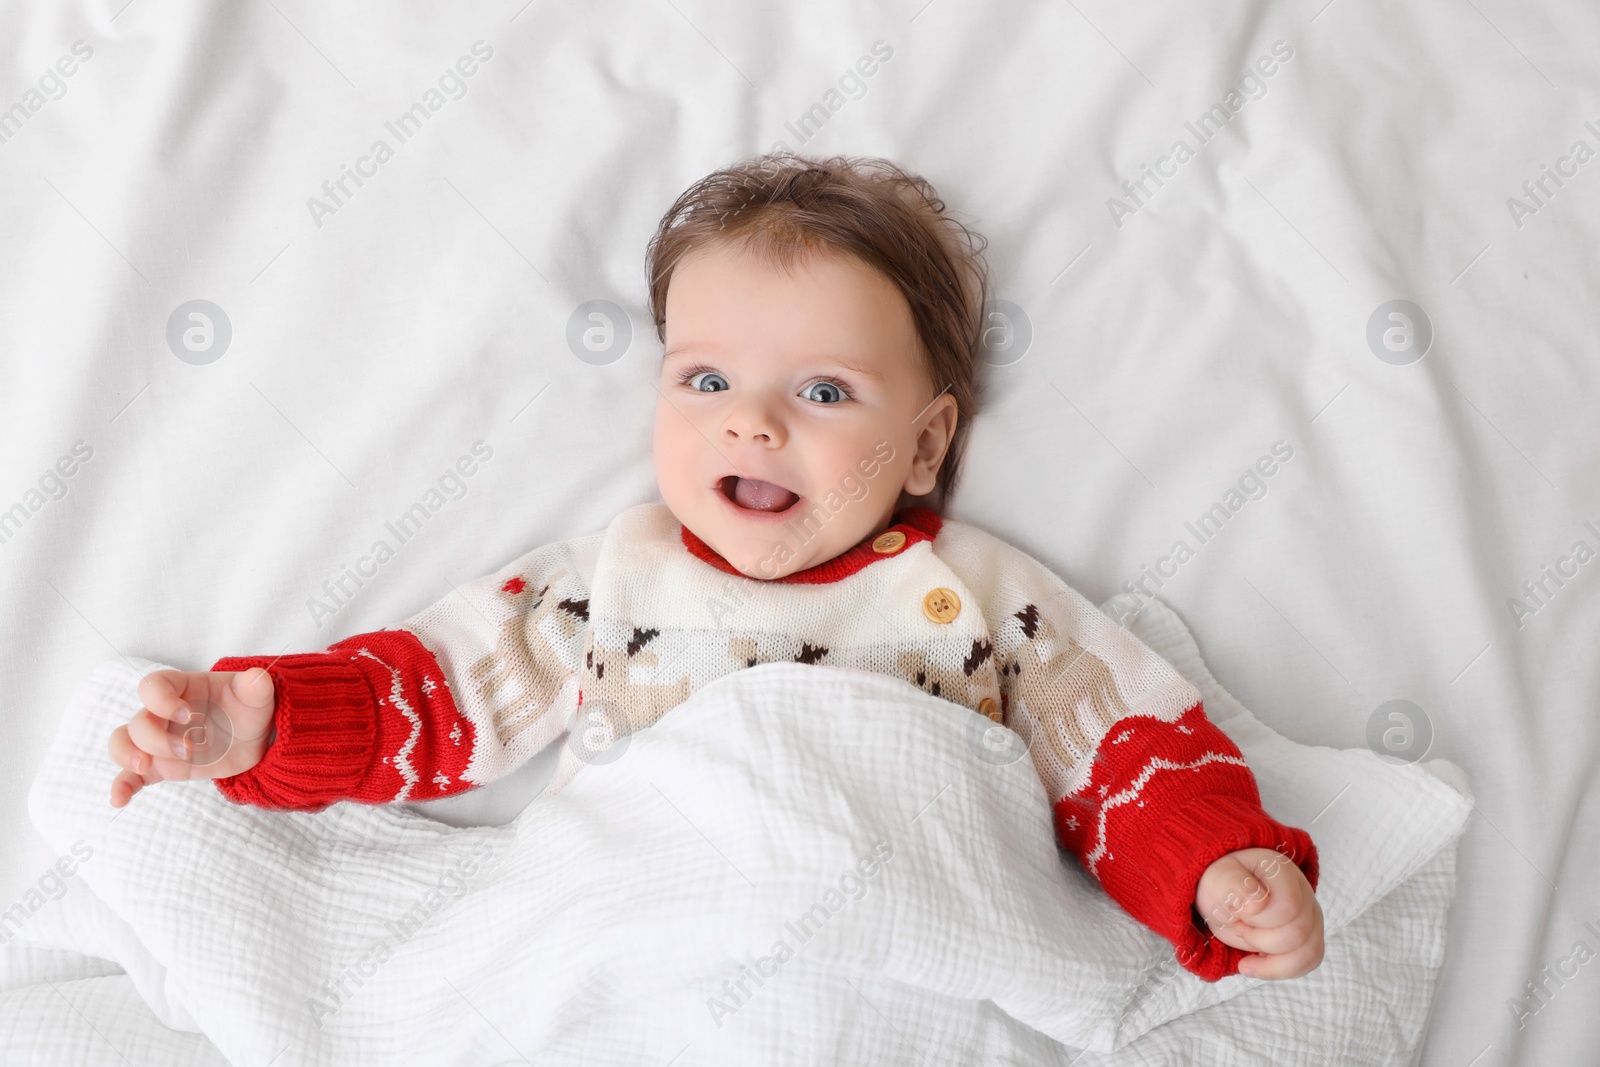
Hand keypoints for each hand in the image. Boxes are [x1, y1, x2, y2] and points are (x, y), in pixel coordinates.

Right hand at [107, 668, 276, 807]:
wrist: (252, 736)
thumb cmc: (248, 707)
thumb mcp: (257, 696)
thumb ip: (256, 686)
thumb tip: (257, 677)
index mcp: (182, 688)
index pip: (153, 686)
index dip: (162, 700)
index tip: (189, 716)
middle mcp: (162, 713)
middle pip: (138, 721)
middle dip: (156, 738)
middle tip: (188, 750)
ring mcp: (158, 740)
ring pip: (123, 742)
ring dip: (127, 755)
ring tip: (145, 766)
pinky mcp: (160, 766)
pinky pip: (131, 775)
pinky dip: (122, 786)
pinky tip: (119, 799)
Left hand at [1194, 846, 1323, 978]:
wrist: (1226, 893)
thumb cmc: (1223, 883)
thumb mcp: (1216, 877)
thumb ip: (1232, 884)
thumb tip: (1257, 903)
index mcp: (1281, 871)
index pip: (1288, 905)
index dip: (1257, 918)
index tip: (1235, 911)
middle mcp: (1304, 892)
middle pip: (1298, 933)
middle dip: (1259, 939)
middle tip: (1238, 926)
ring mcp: (1310, 915)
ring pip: (1309, 952)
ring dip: (1270, 960)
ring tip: (1247, 949)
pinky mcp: (1309, 937)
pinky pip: (1308, 962)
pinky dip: (1279, 969)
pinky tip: (1255, 964)